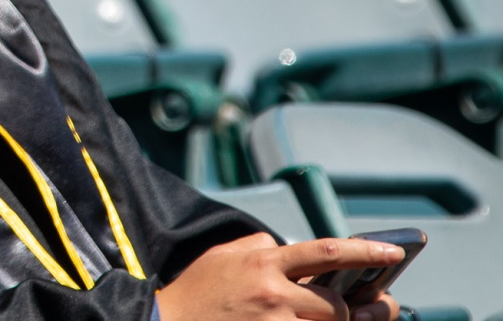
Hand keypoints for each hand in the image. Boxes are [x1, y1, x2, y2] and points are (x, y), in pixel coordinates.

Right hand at [154, 233, 402, 320]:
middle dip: (347, 313)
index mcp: (264, 262)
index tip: (395, 250)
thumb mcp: (223, 255)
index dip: (365, 250)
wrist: (163, 319)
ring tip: (320, 319)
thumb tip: (287, 244)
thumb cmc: (195, 289)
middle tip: (347, 313)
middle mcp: (273, 293)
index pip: (326, 252)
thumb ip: (259, 245)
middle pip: (337, 306)